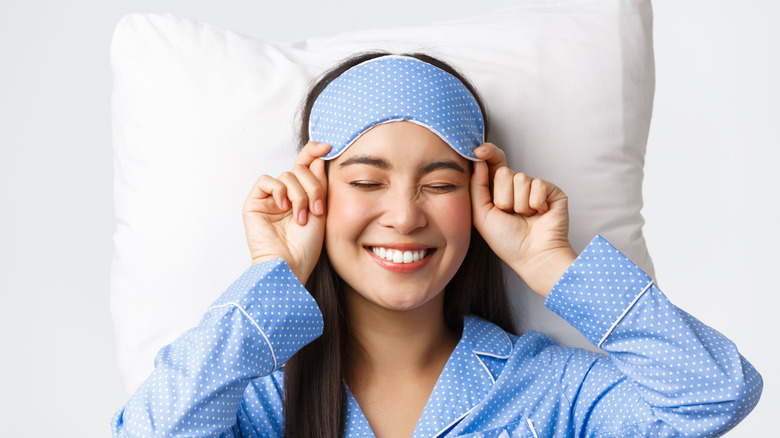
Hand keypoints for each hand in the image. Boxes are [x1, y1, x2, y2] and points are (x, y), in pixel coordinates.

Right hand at [242, 142, 330, 283]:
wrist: (290, 265)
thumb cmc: (306, 246)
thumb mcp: (321, 209)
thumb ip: (318, 182)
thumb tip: (317, 157)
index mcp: (302, 195)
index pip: (306, 166)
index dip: (314, 152)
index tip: (328, 146)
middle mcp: (285, 195)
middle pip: (300, 169)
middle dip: (313, 187)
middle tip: (317, 209)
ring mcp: (270, 199)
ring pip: (287, 175)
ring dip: (299, 194)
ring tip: (301, 217)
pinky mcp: (254, 203)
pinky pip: (267, 180)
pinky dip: (279, 191)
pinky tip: (284, 208)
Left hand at [470, 143, 576, 296]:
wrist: (533, 256)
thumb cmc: (507, 241)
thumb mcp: (481, 215)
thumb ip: (477, 187)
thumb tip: (478, 160)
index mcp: (499, 191)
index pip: (493, 165)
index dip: (488, 154)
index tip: (478, 150)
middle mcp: (517, 188)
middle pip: (503, 172)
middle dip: (503, 197)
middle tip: (510, 214)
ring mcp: (535, 188)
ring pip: (520, 178)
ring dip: (519, 204)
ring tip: (525, 217)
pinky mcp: (552, 191)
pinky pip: (538, 185)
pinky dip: (535, 203)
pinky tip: (539, 214)